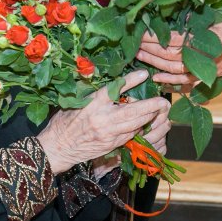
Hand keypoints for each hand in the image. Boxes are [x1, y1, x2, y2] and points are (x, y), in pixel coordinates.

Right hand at [37, 69, 170, 173]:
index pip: (115, 89)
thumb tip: (113, 82)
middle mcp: (102, 118)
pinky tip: (146, 123)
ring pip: (135, 125)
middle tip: (163, 101)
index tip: (144, 74)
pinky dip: (140, 128)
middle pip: (133, 111)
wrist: (58, 147)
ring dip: (150, 118)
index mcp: (92, 103)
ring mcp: (108, 134)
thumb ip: (95, 92)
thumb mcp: (76, 101)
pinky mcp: (111, 145)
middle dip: (152, 106)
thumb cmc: (64, 121)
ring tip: (160, 111)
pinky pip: (131, 135)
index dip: (131, 81)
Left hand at [137, 20, 221, 85]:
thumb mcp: (218, 20)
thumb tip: (175, 12)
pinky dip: (168, 81)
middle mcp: (199, 57)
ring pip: (171, 69)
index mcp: (202, 40)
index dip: (152, 36)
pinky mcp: (205, 78)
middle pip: (167, 55)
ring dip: (153, 63)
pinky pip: (182, 82)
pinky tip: (156, 78)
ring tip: (139, 56)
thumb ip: (196, 18)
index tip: (138, 31)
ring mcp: (202, 70)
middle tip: (131, 44)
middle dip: (148, 49)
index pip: (170, 38)